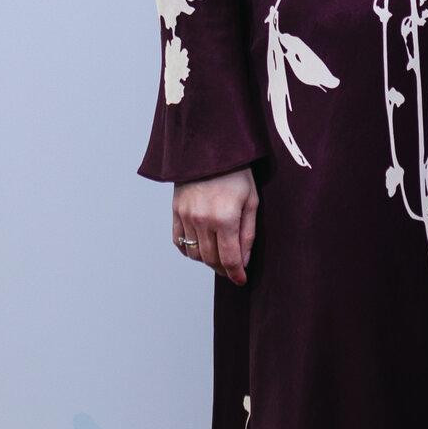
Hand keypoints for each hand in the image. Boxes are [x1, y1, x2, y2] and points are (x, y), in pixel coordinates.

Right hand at [172, 168, 257, 284]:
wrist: (209, 147)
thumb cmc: (237, 172)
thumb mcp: (251, 201)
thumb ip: (248, 233)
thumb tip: (243, 261)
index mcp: (225, 218)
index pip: (229, 259)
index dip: (236, 274)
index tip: (241, 281)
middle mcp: (202, 220)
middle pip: (210, 260)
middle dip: (223, 269)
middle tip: (232, 269)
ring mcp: (186, 216)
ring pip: (194, 254)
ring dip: (207, 260)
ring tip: (219, 256)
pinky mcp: (175, 211)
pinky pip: (179, 241)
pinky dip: (189, 250)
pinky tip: (200, 248)